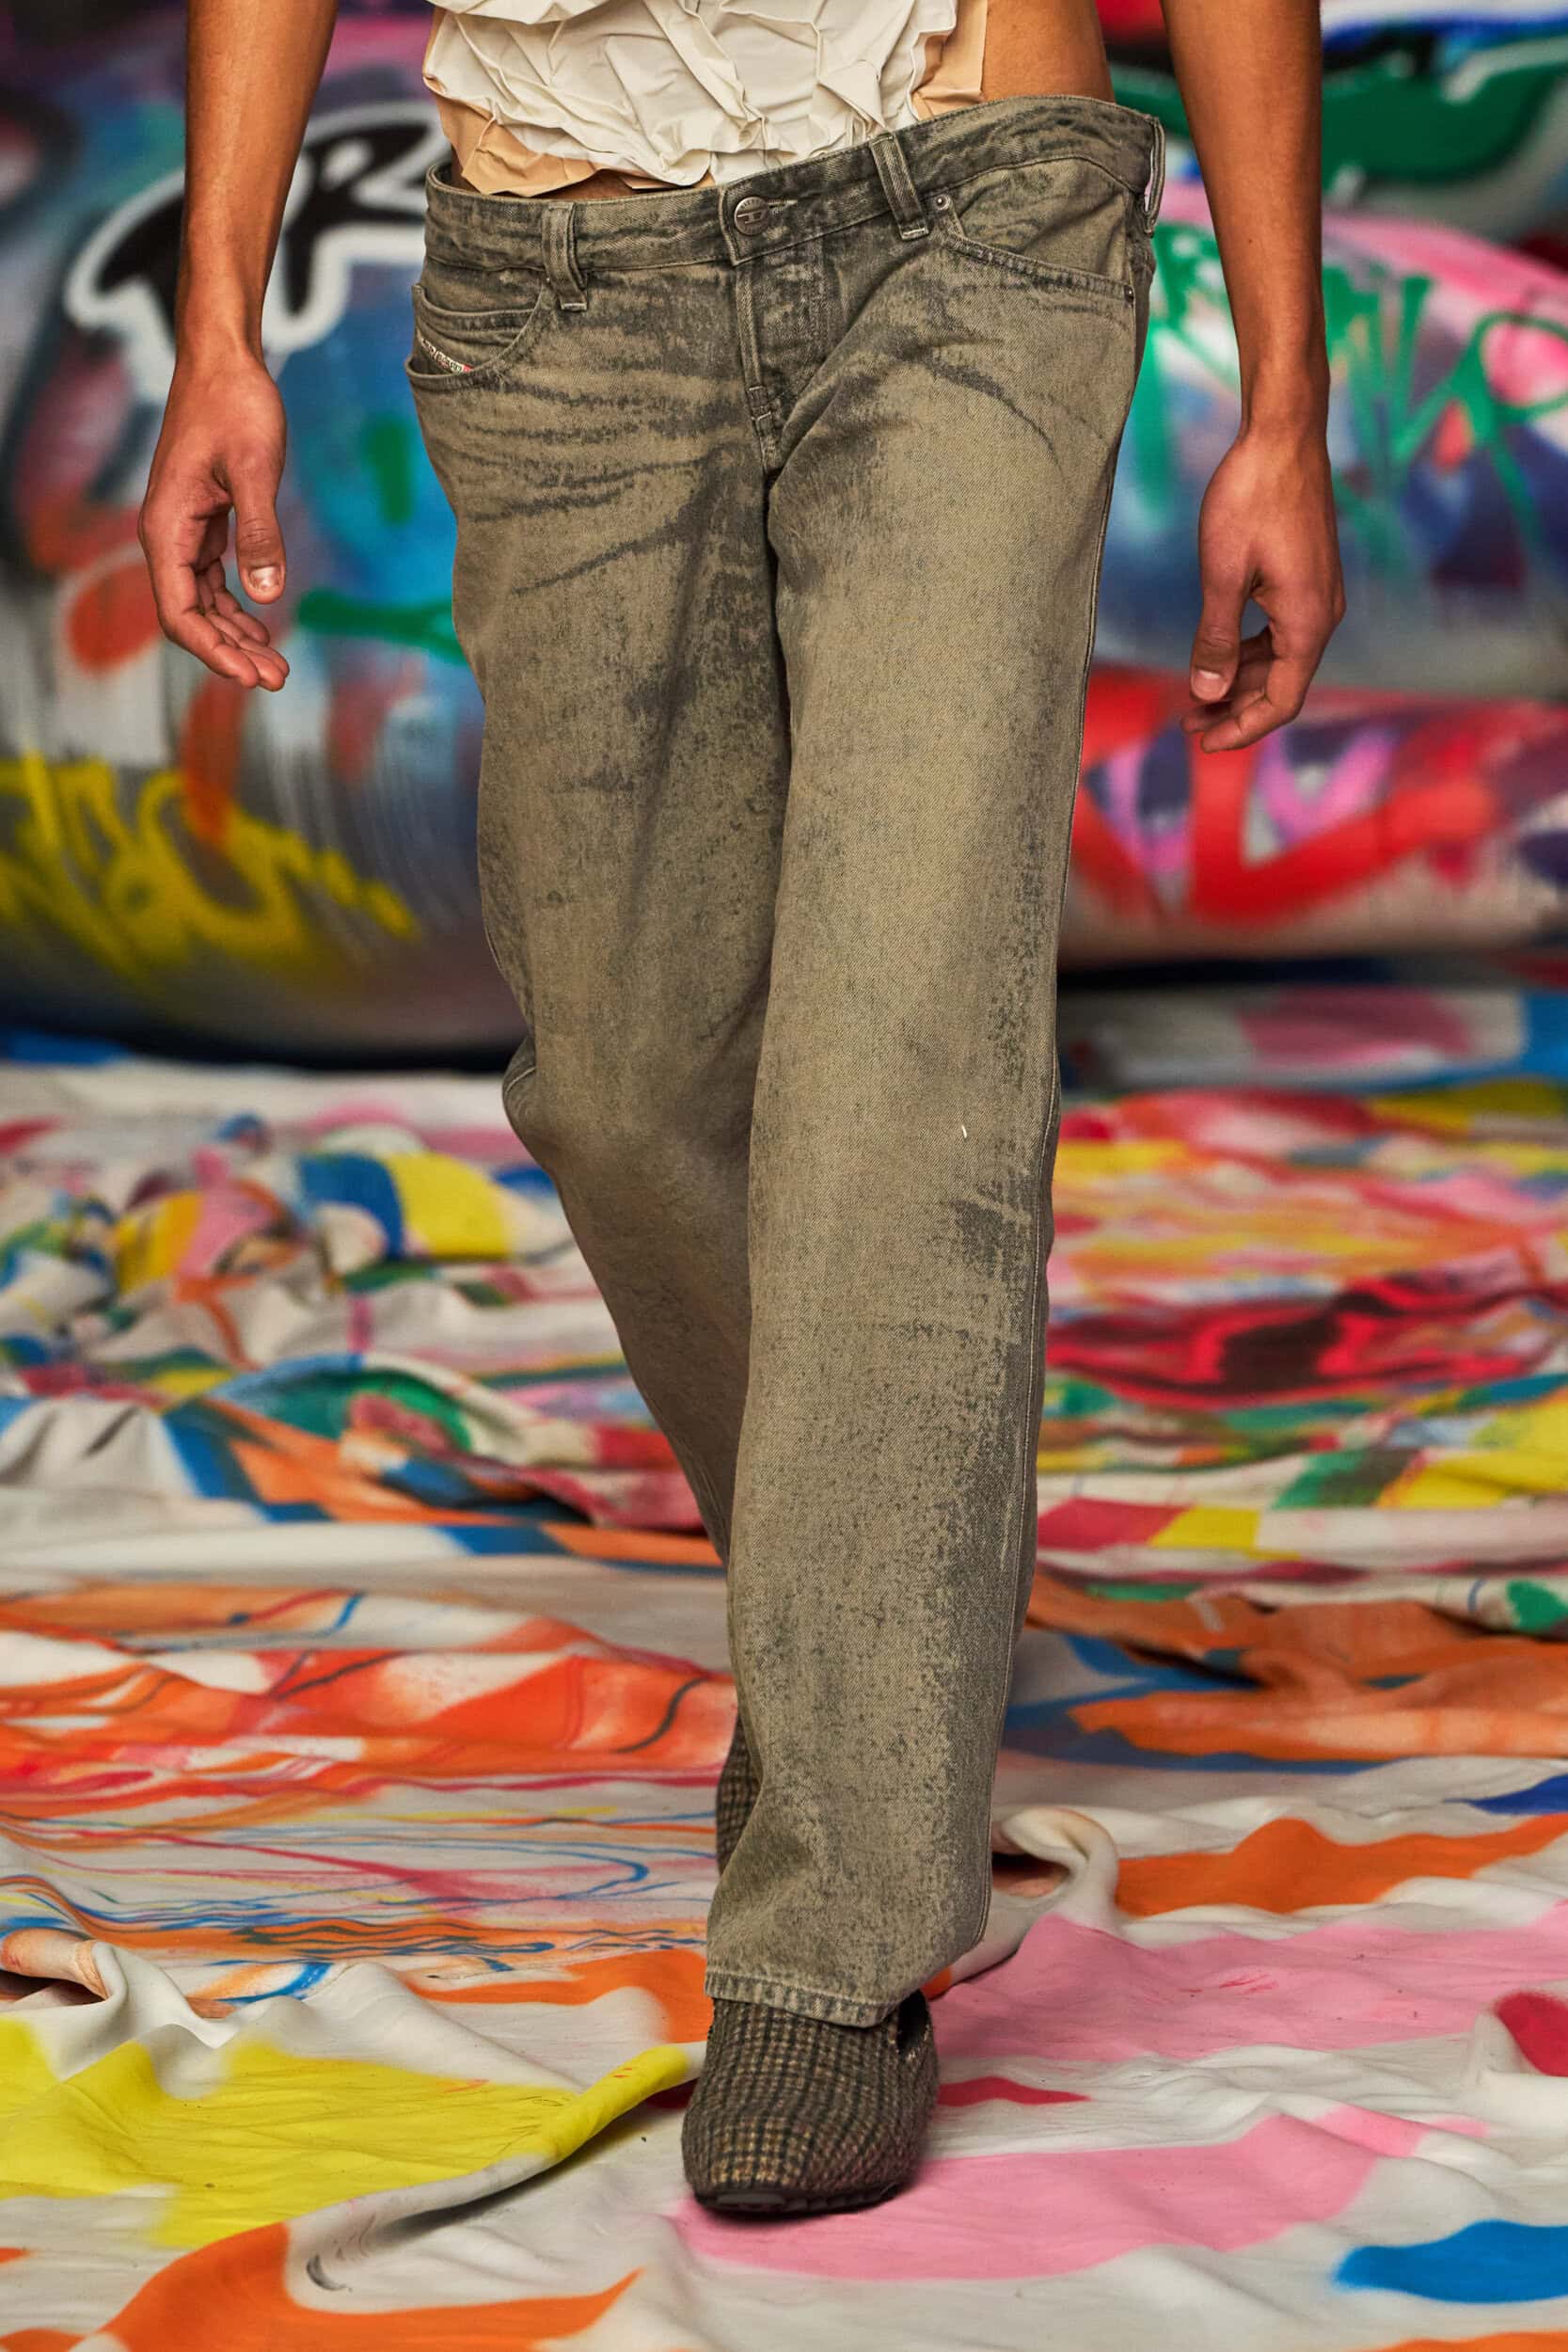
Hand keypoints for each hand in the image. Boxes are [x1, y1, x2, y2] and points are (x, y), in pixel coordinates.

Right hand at [138, 345, 290, 690]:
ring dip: (237, 636)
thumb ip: (259, 533)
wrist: (225, 360)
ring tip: (278, 665)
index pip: (180, 613)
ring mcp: (184, 530)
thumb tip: (267, 595)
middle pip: (192, 617)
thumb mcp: (254, 470)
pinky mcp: (203, 522)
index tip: (251, 678)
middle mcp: (167, 535)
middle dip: (232, 653)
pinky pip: (214, 580)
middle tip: (278, 679)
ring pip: (204, 603)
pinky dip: (237, 607)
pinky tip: (263, 628)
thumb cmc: (234, 404)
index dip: (214, 651)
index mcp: (166, 528)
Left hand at [1181, 420, 1344, 750]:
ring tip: (1195, 694)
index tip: (1202, 743)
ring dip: (1239, 680)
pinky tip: (1217, 654)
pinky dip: (1248, 650)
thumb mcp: (1222, 575)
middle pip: (1281, 684)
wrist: (1283, 434)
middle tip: (1186, 722)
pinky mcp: (1306, 577)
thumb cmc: (1252, 497)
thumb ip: (1214, 640)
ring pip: (1279, 658)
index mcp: (1309, 621)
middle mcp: (1322, 614)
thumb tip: (1207, 694)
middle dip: (1234, 708)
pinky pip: (1280, 631)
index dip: (1242, 728)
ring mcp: (1317, 594)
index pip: (1282, 700)